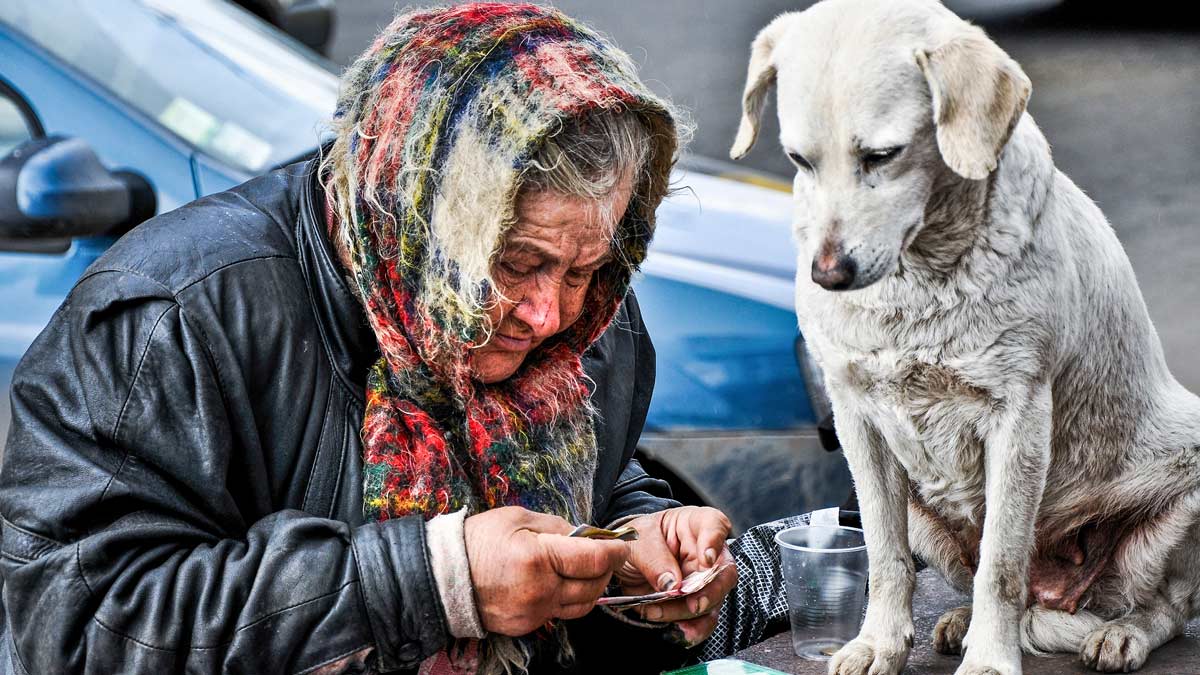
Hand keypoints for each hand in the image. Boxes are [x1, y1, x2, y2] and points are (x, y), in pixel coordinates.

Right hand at [464, 506, 629, 635]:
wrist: (444, 576)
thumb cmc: (478, 541)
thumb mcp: (517, 517)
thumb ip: (557, 525)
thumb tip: (584, 534)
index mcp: (539, 558)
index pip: (594, 559)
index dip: (614, 550)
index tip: (621, 544)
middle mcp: (541, 590)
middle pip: (594, 586)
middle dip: (606, 569)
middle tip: (604, 554)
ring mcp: (534, 612)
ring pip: (582, 606)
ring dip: (592, 587)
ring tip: (585, 570)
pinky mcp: (528, 626)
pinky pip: (560, 614)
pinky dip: (568, 599)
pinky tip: (560, 583)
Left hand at [615, 506, 737, 644]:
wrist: (622, 559)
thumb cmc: (636, 539)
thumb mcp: (637, 541)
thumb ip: (653, 559)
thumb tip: (672, 584)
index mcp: (695, 525)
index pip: (715, 525)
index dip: (714, 541)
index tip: (706, 558)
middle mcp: (707, 552)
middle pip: (723, 570)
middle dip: (710, 590)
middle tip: (692, 603)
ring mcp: (703, 578)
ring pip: (713, 598)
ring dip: (690, 611)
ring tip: (661, 613)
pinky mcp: (696, 600)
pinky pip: (704, 617)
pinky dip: (695, 627)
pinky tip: (683, 630)